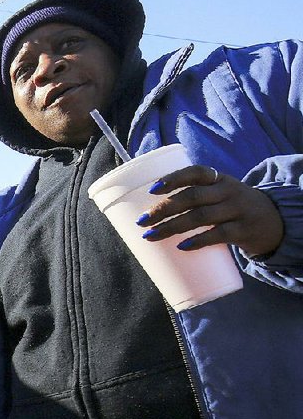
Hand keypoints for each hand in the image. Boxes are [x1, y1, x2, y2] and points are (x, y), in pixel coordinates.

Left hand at [136, 165, 283, 257]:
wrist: (276, 221)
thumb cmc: (233, 208)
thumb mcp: (219, 194)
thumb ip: (193, 198)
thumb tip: (150, 213)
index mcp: (218, 179)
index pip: (195, 172)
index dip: (173, 178)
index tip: (153, 189)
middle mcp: (228, 191)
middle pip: (192, 196)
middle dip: (164, 208)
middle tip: (142, 221)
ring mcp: (237, 210)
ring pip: (201, 216)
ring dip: (172, 227)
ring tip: (151, 236)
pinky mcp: (244, 230)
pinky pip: (219, 234)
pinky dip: (198, 240)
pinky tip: (181, 246)